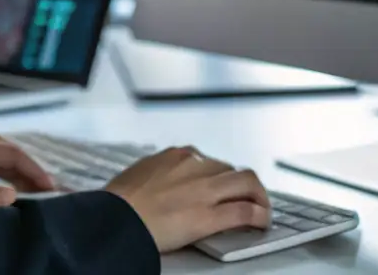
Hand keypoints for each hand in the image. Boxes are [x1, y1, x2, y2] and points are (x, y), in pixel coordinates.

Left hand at [0, 135, 55, 206]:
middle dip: (33, 170)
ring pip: (1, 159)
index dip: (36, 171)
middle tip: (54, 192)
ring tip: (39, 192)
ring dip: (20, 173)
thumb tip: (14, 197)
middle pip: (11, 154)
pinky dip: (5, 175)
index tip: (54, 188)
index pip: (13, 155)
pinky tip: (11, 189)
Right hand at [104, 146, 270, 252]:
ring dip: (259, 196)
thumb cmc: (118, 202)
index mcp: (177, 155)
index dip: (220, 176)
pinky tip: (262, 222)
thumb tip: (161, 184)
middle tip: (248, 199)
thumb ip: (158, 175)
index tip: (222, 186)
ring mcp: (204, 190)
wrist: (115, 218)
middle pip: (231, 170)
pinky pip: (245, 211)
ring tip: (262, 210)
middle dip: (242, 185)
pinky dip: (259, 215)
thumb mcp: (139, 175)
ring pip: (247, 183)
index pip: (210, 161)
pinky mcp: (208, 215)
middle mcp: (195, 166)